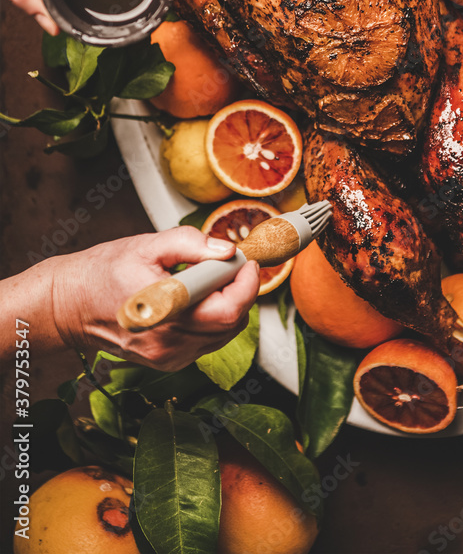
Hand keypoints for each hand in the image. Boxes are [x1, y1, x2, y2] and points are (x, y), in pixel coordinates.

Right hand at [50, 227, 260, 369]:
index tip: (246, 262)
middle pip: (231, 324)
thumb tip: (226, 251)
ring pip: (222, 336)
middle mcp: (168, 342)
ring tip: (209, 282)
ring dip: (228, 307)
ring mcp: (168, 357)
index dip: (246, 285)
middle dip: (240, 292)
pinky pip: (206, 343)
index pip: (226, 310)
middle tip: (230, 268)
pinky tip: (195, 302)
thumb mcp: (147, 245)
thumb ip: (190, 243)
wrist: (71, 305)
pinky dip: (212, 321)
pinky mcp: (167, 363)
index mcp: (165, 309)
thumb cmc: (104, 272)